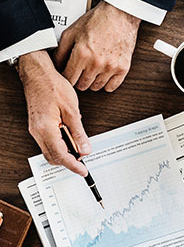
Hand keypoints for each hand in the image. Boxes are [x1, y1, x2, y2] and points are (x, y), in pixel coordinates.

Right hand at [18, 50, 90, 175]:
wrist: (39, 75)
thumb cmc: (53, 87)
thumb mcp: (72, 110)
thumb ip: (78, 132)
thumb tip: (85, 148)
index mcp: (46, 129)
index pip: (60, 155)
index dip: (73, 165)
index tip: (83, 171)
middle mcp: (37, 132)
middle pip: (53, 157)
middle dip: (69, 161)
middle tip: (83, 158)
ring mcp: (36, 130)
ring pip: (50, 150)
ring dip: (65, 152)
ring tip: (79, 145)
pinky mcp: (37, 126)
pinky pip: (49, 141)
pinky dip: (60, 143)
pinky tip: (70, 136)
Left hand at [54, 1, 140, 91]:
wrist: (120, 14)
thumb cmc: (98, 20)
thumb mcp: (72, 31)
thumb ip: (61, 50)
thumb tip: (56, 65)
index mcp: (82, 53)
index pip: (68, 78)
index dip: (66, 77)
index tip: (68, 73)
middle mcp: (96, 62)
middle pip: (82, 85)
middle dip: (78, 79)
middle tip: (80, 71)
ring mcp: (111, 67)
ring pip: (96, 87)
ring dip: (92, 81)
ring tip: (92, 71)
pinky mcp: (123, 68)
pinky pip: (111, 87)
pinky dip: (106, 83)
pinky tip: (104, 74)